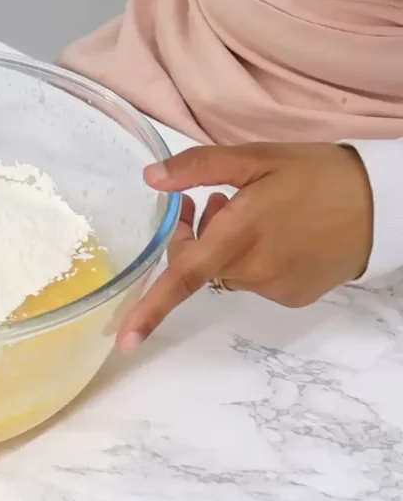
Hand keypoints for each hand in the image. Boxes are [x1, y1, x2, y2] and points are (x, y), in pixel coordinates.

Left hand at [117, 142, 373, 351]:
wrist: (385, 203)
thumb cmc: (316, 174)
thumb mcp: (256, 159)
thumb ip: (199, 166)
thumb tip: (151, 179)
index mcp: (238, 237)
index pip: (183, 277)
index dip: (150, 310)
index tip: (123, 341)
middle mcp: (253, 270)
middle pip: (200, 267)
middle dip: (193, 238)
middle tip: (207, 200)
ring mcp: (275, 288)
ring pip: (228, 272)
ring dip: (225, 246)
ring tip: (250, 210)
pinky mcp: (294, 297)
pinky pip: (256, 281)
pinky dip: (254, 260)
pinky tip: (278, 234)